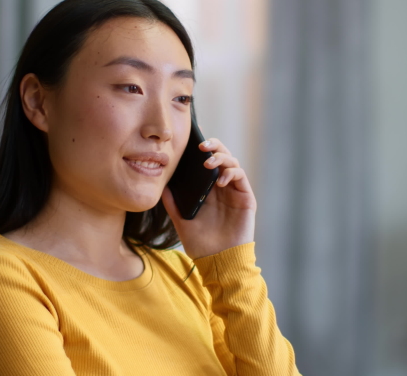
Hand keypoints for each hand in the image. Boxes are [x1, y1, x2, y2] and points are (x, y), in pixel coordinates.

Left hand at [162, 137, 255, 258]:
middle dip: (213, 146)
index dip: (202, 150)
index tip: (189, 145)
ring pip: (233, 162)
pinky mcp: (246, 198)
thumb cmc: (201, 243)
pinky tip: (220, 180)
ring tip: (208, 162)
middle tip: (201, 146)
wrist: (218, 261)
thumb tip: (161, 185)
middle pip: (221, 156)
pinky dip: (231, 172)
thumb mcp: (181, 221)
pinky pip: (240, 177)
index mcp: (208, 190)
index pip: (207, 162)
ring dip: (221, 157)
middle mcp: (223, 187)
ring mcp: (235, 192)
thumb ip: (172, 203)